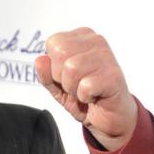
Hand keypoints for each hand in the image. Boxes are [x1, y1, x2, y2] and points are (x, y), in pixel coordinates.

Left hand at [35, 28, 137, 151]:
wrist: (109, 117)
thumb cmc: (85, 96)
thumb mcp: (57, 86)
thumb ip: (45, 73)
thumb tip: (40, 60)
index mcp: (82, 37)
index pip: (53, 43)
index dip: (53, 66)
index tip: (68, 76)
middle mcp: (96, 41)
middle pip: (60, 52)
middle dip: (61, 76)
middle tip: (76, 85)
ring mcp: (107, 57)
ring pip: (71, 68)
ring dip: (73, 88)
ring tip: (85, 91)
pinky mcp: (114, 76)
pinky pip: (85, 86)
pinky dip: (84, 97)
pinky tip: (94, 96)